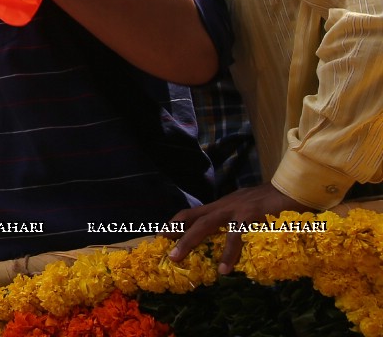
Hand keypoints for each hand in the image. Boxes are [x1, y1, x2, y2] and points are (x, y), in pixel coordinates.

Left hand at [171, 182, 312, 273]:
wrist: (294, 187)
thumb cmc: (275, 201)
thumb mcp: (249, 208)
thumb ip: (238, 219)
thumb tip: (232, 235)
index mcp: (224, 204)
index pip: (194, 212)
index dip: (177, 223)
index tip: (162, 234)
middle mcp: (226, 205)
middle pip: (194, 218)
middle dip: (176, 233)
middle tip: (164, 250)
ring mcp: (236, 210)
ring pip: (205, 225)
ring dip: (189, 241)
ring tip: (177, 258)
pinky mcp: (250, 216)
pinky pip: (235, 236)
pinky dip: (228, 253)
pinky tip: (223, 268)